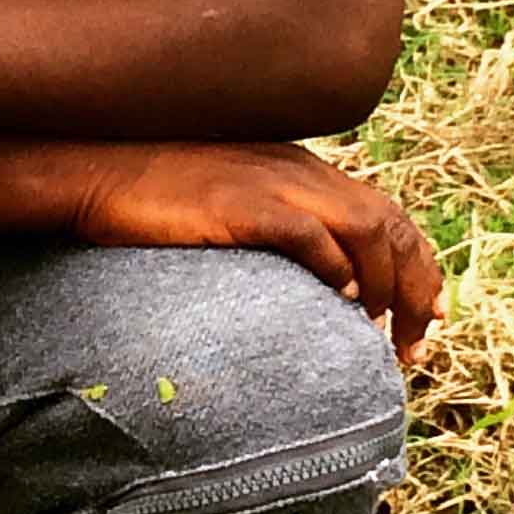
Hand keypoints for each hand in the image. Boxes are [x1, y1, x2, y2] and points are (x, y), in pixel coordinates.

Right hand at [71, 144, 442, 363]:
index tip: (424, 315)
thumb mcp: (224, 201)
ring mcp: (271, 183)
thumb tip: (302, 279)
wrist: (88, 168)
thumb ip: (268, 225)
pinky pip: (311, 236)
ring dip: (387, 289)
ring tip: (382, 336)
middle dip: (416, 289)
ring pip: (367, 231)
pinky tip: (338, 302)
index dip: (416, 267)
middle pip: (391, 225)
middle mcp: (297, 170)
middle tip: (414, 345)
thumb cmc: (146, 195)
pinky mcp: (242, 204)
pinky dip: (336, 271)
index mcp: (298, 169)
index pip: (385, 213)